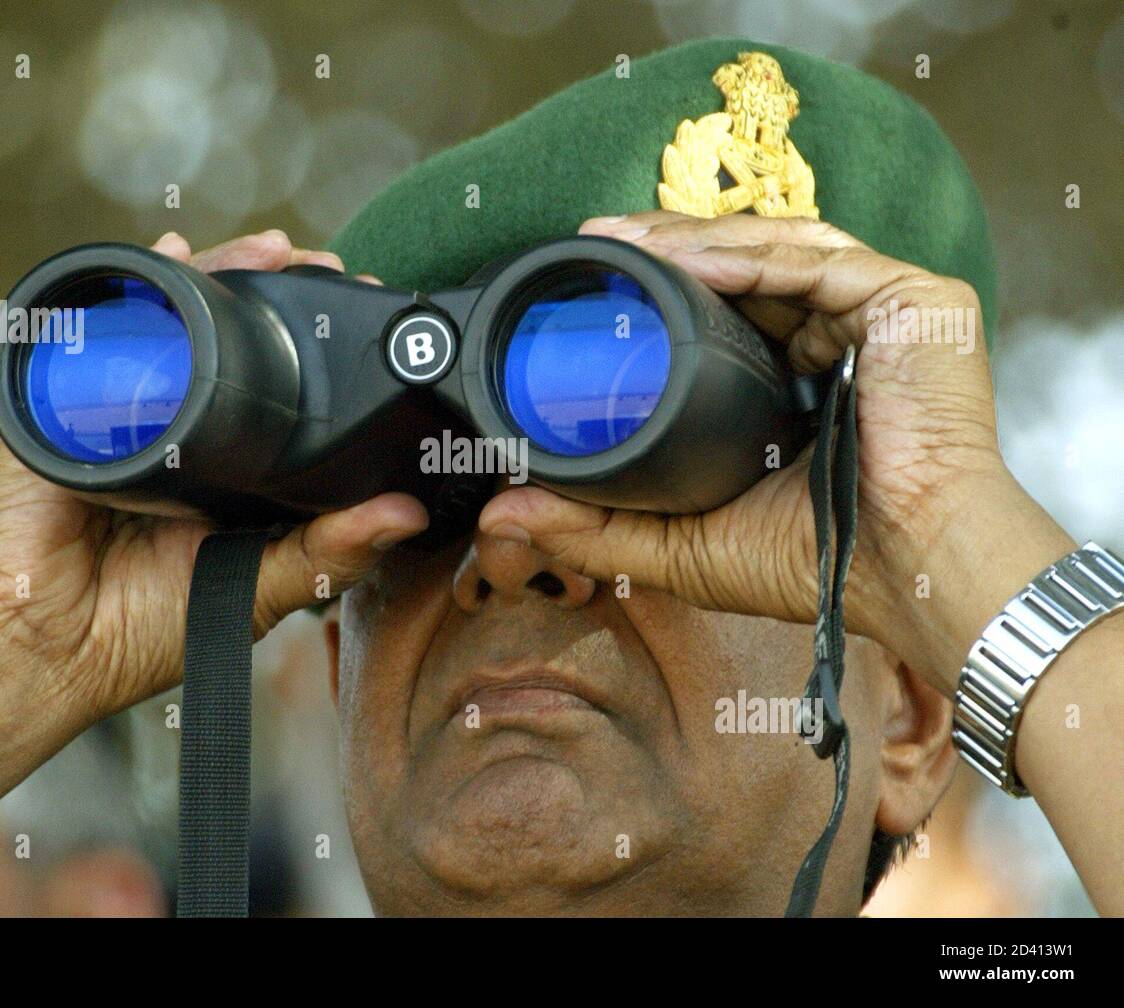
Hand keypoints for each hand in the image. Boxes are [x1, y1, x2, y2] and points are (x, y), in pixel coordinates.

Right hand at [0, 230, 427, 729]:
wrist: (38, 648)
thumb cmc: (140, 631)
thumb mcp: (257, 591)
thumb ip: (327, 554)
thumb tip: (408, 513)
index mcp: (226, 469)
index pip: (278, 394)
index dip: (319, 356)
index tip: (365, 321)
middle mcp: (179, 429)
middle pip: (229, 343)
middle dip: (275, 295)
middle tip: (327, 268)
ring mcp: (121, 407)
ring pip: (178, 324)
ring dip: (222, 274)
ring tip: (272, 248)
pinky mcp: (65, 399)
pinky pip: (106, 330)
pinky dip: (142, 286)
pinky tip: (175, 251)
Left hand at [480, 210, 1061, 691]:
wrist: (908, 576)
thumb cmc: (816, 564)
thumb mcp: (684, 545)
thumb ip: (597, 527)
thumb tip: (504, 512)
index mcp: (796, 381)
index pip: (724, 311)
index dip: (659, 290)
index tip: (589, 287)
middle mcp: (836, 338)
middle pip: (745, 267)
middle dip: (665, 249)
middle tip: (594, 241)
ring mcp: (879, 316)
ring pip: (776, 249)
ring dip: (694, 239)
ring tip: (623, 240)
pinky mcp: (915, 303)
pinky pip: (818, 261)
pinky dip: (750, 255)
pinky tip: (685, 258)